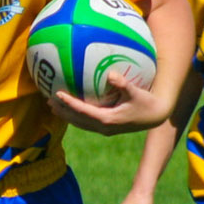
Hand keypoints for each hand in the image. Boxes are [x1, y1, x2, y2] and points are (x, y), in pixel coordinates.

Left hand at [50, 73, 165, 134]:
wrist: (155, 118)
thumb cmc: (146, 102)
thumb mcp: (136, 92)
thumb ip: (123, 84)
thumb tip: (111, 74)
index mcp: (107, 119)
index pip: (83, 111)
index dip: (69, 103)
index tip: (56, 94)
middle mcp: (103, 127)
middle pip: (77, 120)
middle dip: (62, 111)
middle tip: (48, 101)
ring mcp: (104, 129)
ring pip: (80, 123)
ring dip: (66, 115)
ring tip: (53, 107)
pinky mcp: (107, 128)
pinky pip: (86, 122)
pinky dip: (76, 116)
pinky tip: (72, 107)